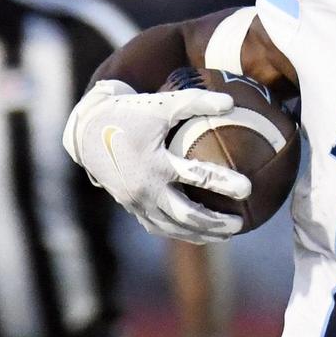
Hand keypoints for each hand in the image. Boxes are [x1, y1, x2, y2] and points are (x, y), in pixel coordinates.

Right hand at [63, 78, 251, 242]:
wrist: (87, 130)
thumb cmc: (130, 113)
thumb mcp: (162, 104)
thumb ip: (197, 102)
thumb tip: (232, 101)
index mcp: (155, 164)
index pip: (197, 176)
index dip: (224, 183)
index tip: (248, 189)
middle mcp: (145, 188)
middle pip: (187, 215)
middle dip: (216, 223)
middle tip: (241, 223)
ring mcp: (136, 202)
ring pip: (173, 228)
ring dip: (202, 234)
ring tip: (227, 234)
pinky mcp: (132, 208)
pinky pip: (159, 227)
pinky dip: (182, 233)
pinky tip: (201, 234)